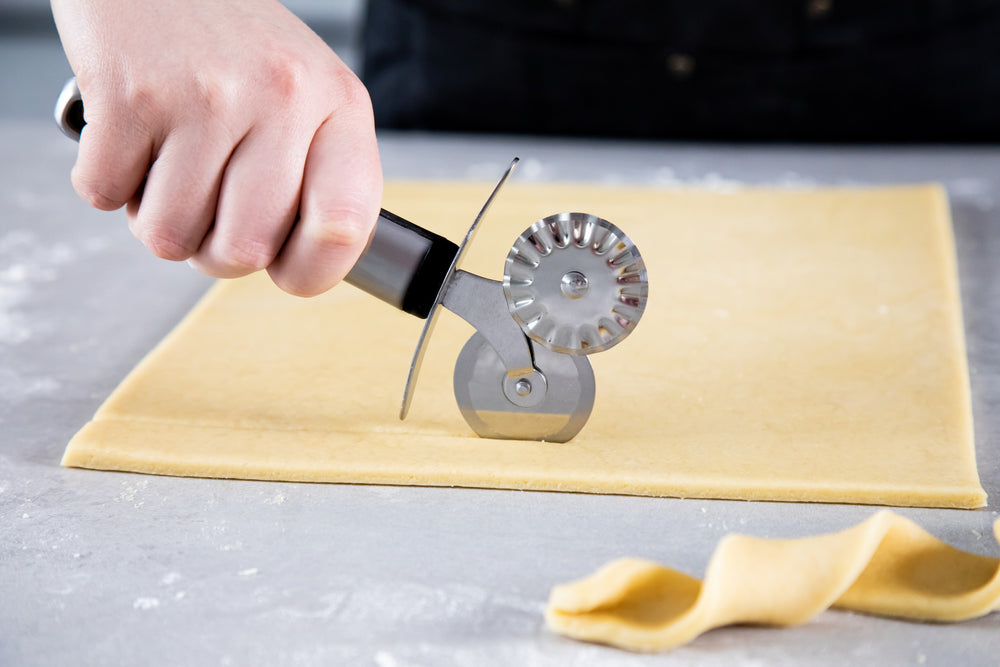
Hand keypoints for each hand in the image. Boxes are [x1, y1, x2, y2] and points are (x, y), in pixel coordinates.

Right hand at [51, 0, 381, 295]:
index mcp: (340, 106)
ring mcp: (206, 96)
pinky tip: (132, 136)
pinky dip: (106, 180)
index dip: (311, 272)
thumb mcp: (307, 94)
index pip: (345, 226)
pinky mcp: (131, 93)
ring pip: (170, 237)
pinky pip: (104, 196)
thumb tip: (298, 266)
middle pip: (244, 251)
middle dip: (213, 250)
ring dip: (155, 216)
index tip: (285, 268)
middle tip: (207, 206)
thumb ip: (316, 175)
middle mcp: (282, 98)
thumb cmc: (230, 42)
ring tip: (169, 161)